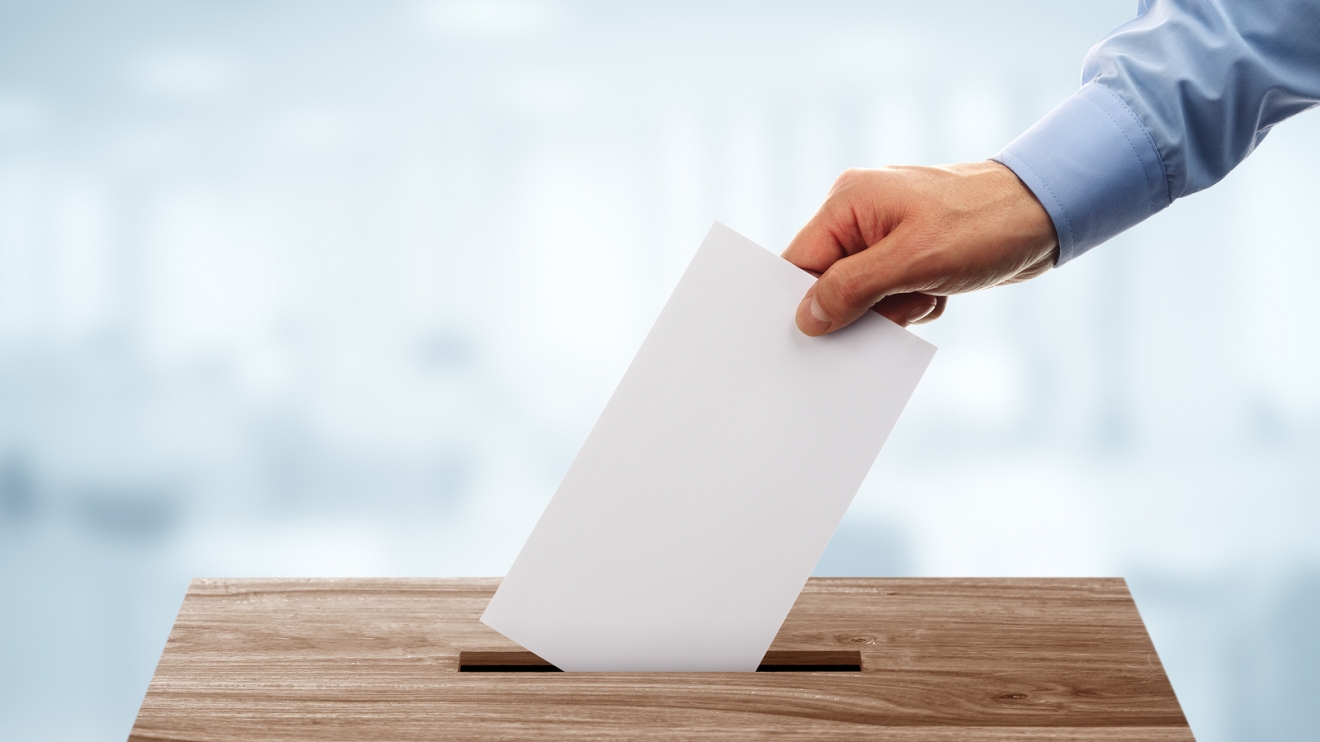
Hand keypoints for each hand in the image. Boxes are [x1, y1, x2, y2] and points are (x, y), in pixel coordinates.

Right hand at [782, 161, 1058, 334]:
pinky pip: (891, 295)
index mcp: (848, 202)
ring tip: (929, 293)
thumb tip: (806, 319)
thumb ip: (852, 289)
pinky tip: (940, 291)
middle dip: (859, 308)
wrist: (1048, 213)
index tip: (810, 339)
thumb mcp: (912, 262)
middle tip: (893, 312)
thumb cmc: (983, 225)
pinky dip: (914, 304)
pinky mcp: (910, 251)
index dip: (801, 302)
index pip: (800, 262)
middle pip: (829, 281)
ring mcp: (884, 232)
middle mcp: (860, 214)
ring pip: (862, 295)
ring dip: (894, 309)